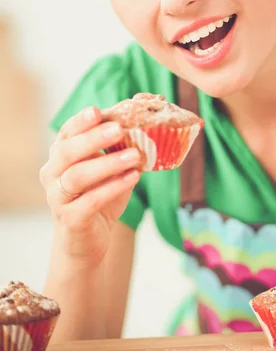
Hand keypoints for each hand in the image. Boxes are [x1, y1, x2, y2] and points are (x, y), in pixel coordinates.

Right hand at [40, 106, 141, 266]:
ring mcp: (58, 198)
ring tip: (135, 155)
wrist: (88, 239)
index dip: (80, 121)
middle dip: (93, 138)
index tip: (97, 111)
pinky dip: (113, 188)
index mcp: (60, 156)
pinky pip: (90, 201)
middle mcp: (53, 174)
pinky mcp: (71, 219)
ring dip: (108, 164)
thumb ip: (119, 148)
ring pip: (77, 176)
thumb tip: (148, 121)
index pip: (66, 133)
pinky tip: (133, 178)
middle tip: (119, 130)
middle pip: (67, 151)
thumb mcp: (109, 169)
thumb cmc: (98, 196)